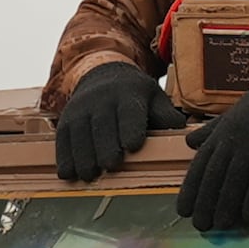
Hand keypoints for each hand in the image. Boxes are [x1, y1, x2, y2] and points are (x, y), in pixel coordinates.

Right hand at [54, 63, 182, 181]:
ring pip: (79, 133)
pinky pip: (63, 138)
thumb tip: (185, 136)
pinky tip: (68, 174)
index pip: (129, 111)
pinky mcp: (65, 119)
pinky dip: (64, 157)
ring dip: (83, 155)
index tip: (132, 145)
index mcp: (129, 95)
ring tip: (89, 174)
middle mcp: (102, 100)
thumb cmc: (134, 94)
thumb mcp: (154, 98)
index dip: (130, 127)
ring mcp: (81, 109)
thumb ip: (166, 117)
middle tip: (111, 165)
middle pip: (102, 124)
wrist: (101, 73)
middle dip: (105, 145)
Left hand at [177, 63, 248, 232]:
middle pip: (215, 175)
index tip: (184, 209)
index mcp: (225, 128)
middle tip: (201, 225)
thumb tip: (189, 142)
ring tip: (221, 226)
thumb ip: (214, 128)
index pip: (201, 163)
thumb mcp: (239, 110)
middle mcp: (235, 136)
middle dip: (205, 203)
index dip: (191, 189)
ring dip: (226, 206)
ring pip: (235, 180)